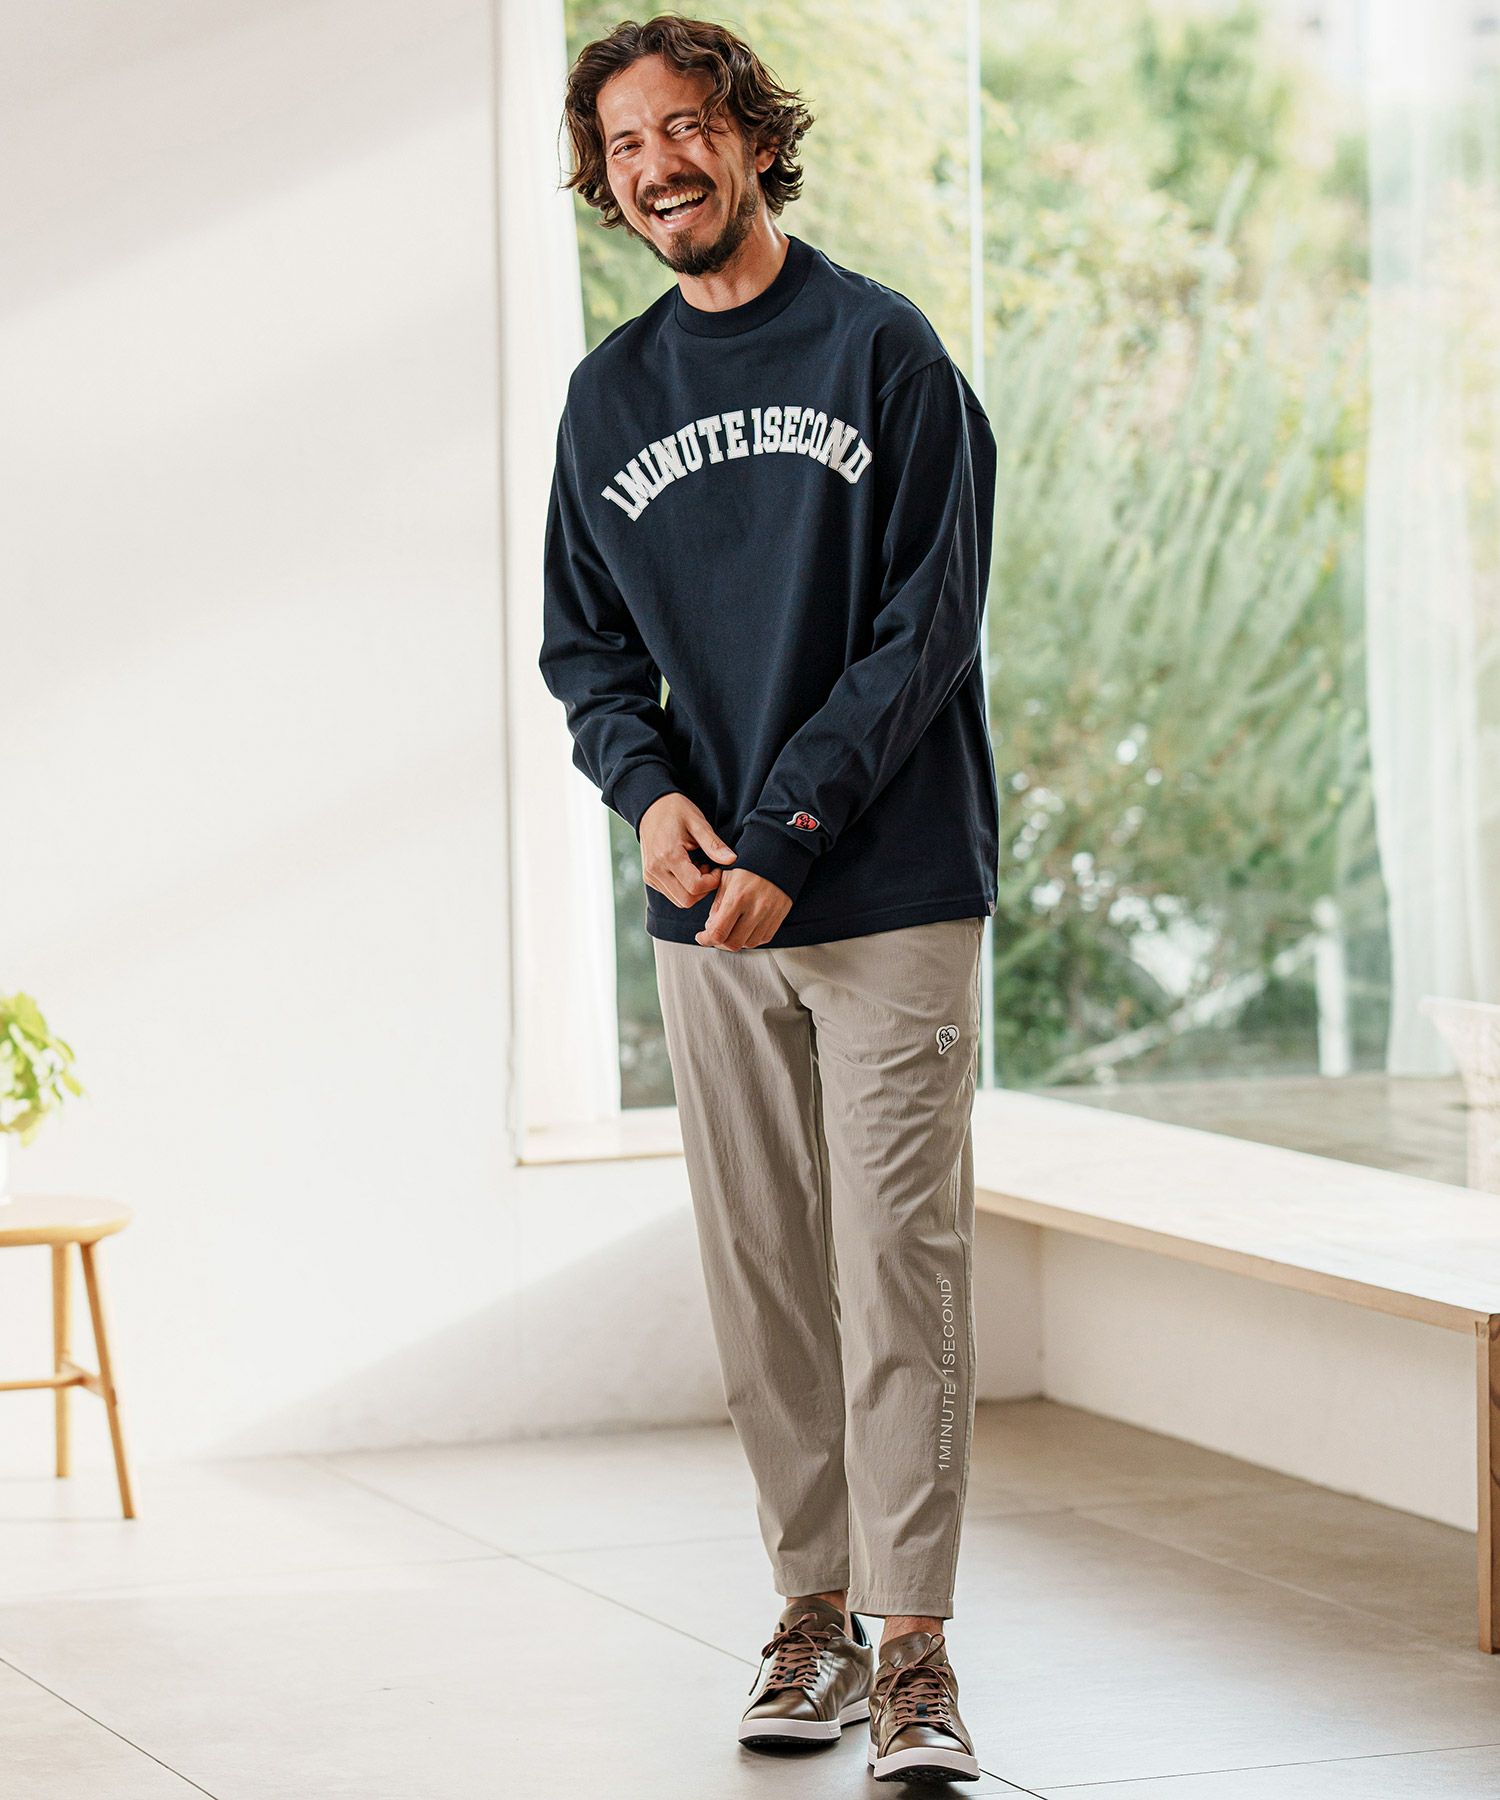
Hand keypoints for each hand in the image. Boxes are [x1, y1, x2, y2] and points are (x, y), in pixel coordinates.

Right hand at [639, 793, 737, 908]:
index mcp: (668, 855)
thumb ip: (714, 844)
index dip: (712, 882)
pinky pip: (671, 894)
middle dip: (704, 890)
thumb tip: (732, 860)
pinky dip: (684, 887)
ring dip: (694, 890)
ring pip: (679, 900)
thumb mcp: (698, 822)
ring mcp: (650, 875)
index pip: (695, 887)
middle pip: (687, 900)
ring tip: (698, 867)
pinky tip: (688, 869)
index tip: (717, 868)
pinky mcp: (649, 878)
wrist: (650, 806)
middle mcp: (655, 869)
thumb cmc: (676, 810)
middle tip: (709, 869)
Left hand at [695, 866, 792, 950]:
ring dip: (735, 941)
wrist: (779, 858)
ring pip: (748, 944)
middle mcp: (755, 909)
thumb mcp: (726, 879)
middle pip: (733, 942)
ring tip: (730, 930)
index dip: (706, 939)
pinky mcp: (778, 918)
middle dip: (719, 942)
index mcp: (738, 897)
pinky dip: (750, 938)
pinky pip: (762, 939)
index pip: (718, 932)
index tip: (701, 937)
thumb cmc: (749, 866)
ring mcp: (769, 915)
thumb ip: (717, 905)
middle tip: (714, 934)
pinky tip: (744, 928)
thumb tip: (711, 927)